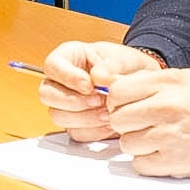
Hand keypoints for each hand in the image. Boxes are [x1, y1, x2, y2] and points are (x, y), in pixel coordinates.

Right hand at [38, 41, 158, 141]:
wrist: (143, 87)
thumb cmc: (128, 67)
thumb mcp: (124, 59)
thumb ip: (111, 66)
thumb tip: (98, 77)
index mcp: (68, 57)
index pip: (52, 65)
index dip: (67, 77)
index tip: (88, 85)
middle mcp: (61, 81)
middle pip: (47, 94)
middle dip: (73, 101)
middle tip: (98, 100)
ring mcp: (65, 104)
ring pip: (58, 116)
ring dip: (85, 118)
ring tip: (108, 113)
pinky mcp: (75, 124)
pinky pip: (75, 132)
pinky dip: (93, 131)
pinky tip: (108, 123)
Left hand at [106, 68, 189, 179]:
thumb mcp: (188, 79)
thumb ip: (153, 80)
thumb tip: (115, 84)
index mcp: (169, 83)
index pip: (117, 92)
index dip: (117, 102)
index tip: (127, 106)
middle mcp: (167, 107)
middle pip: (117, 118)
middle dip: (126, 124)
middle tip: (142, 125)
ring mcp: (170, 135)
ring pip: (126, 143)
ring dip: (137, 145)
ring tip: (157, 140)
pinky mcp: (175, 161)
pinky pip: (140, 164)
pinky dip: (148, 163)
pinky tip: (163, 154)